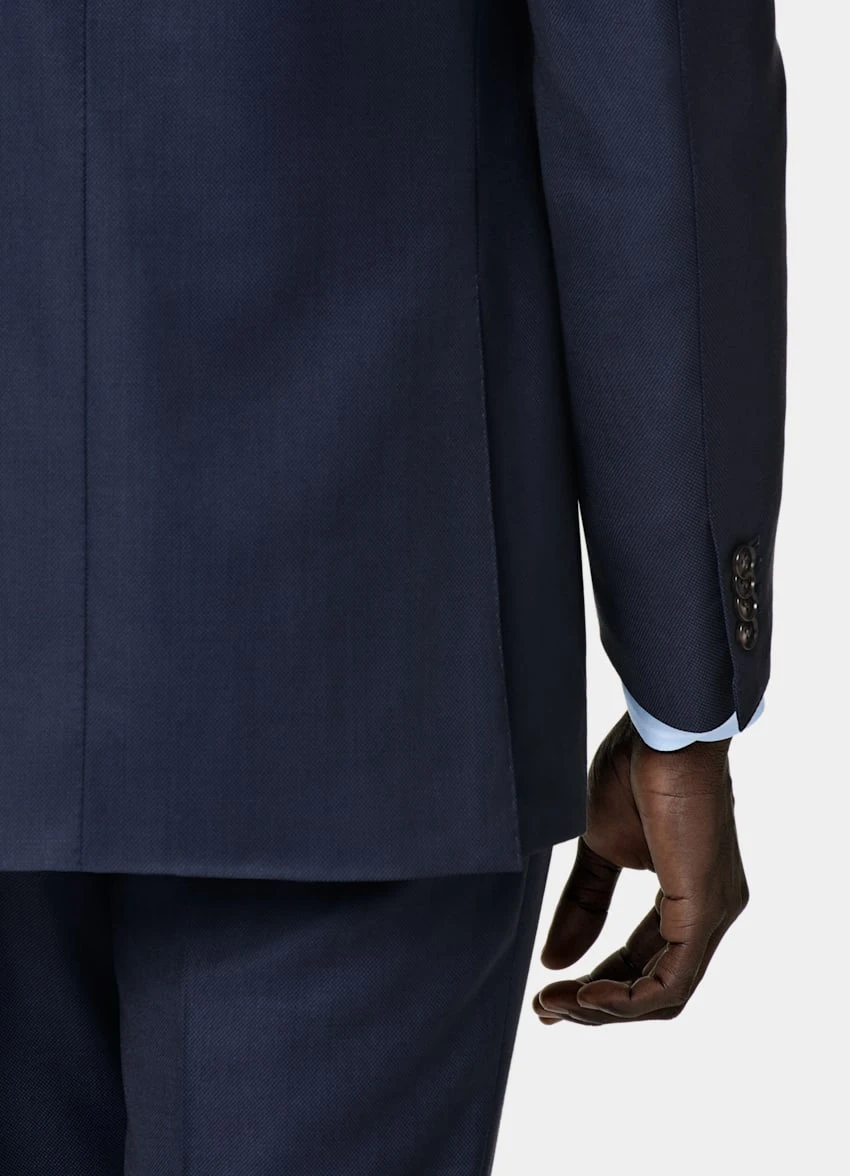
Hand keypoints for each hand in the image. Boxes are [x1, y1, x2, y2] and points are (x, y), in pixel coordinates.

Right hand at [533, 713, 747, 1023]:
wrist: (659, 733)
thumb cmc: (634, 772)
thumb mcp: (599, 849)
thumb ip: (583, 903)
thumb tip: (554, 959)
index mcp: (688, 896)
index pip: (647, 964)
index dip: (599, 987)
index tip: (548, 993)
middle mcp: (710, 912)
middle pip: (657, 990)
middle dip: (598, 1007)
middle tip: (546, 1009)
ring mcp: (713, 913)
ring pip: (665, 995)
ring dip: (605, 1008)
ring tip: (555, 1004)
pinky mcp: (704, 909)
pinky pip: (671, 980)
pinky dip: (627, 999)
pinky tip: (586, 994)